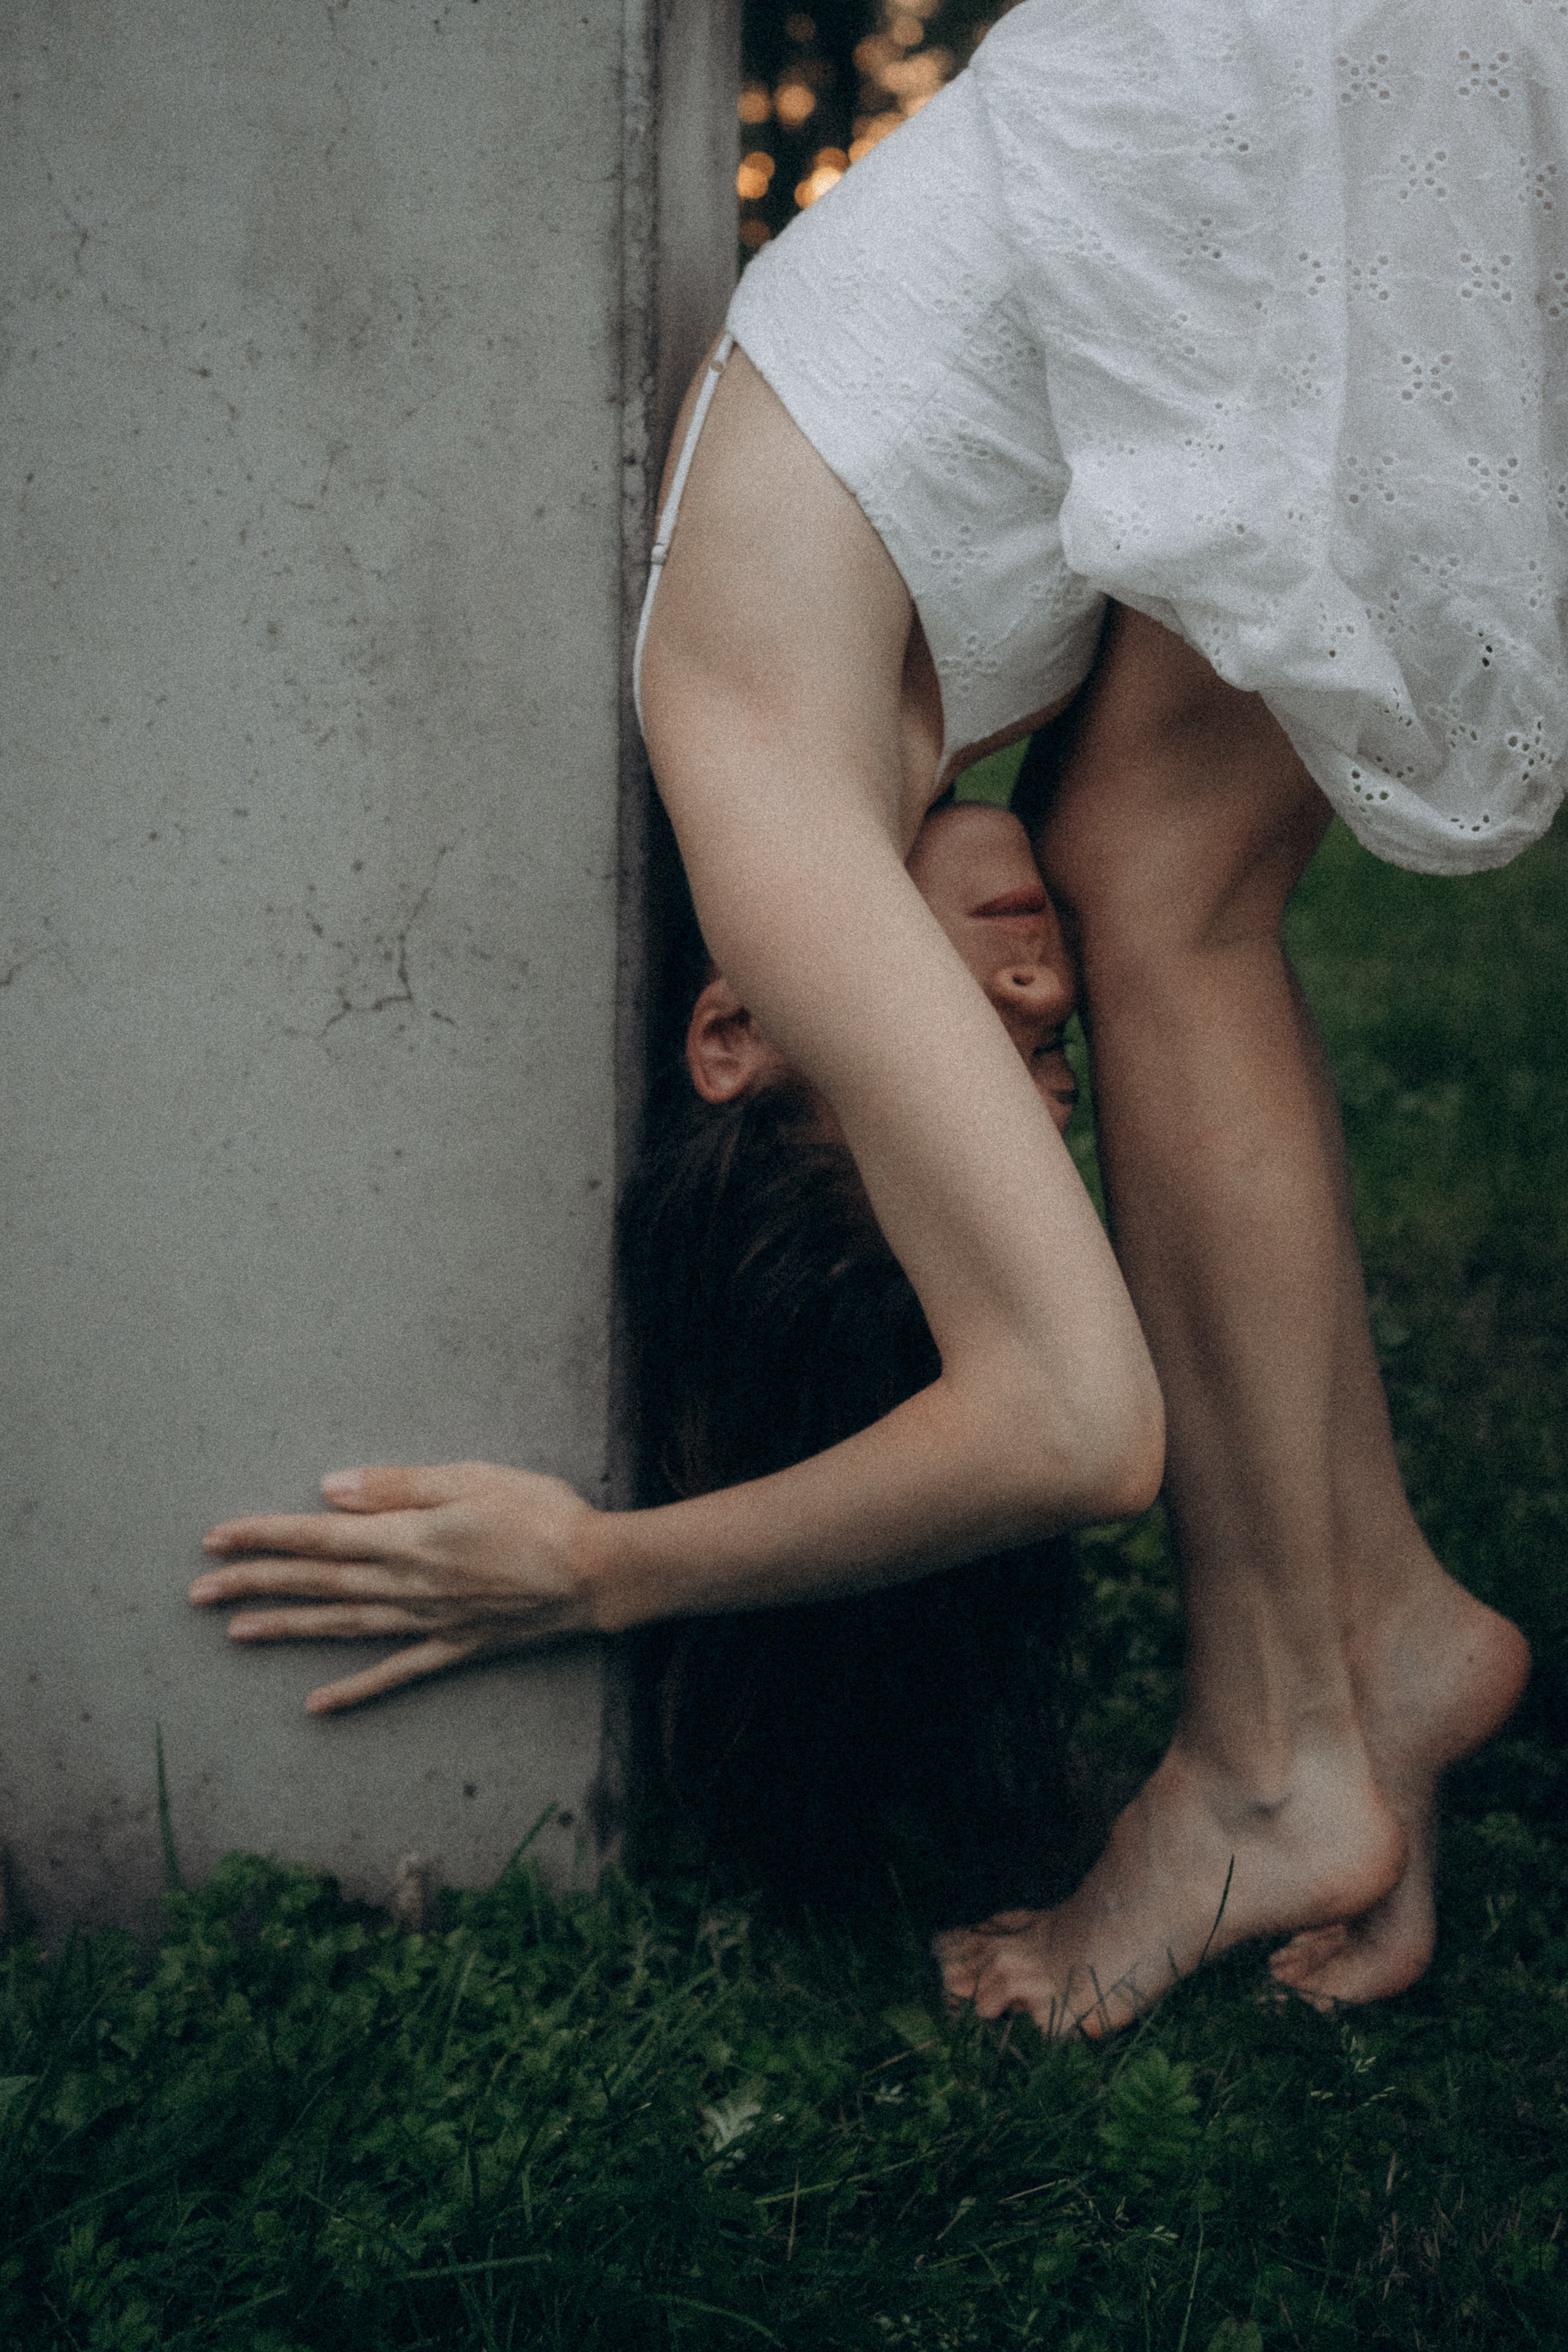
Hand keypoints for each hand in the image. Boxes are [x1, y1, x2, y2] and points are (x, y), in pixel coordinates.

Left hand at [192, 1461, 599, 1714]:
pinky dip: (353, 1690)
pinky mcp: (454, 1646)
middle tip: (198, 1590)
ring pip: (342, 1625)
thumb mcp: (469, 1478)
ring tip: (235, 1632)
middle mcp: (406, 1586)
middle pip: (318, 1583)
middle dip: (255, 1583)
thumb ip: (397, 1486)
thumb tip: (330, 1490)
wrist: (597, 1572)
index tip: (216, 1537)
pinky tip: (317, 1704)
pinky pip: (395, 1673)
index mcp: (407, 1539)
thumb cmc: (540, 1513)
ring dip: (287, 1627)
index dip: (264, 1536)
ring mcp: (427, 1622)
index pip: (319, 1537)